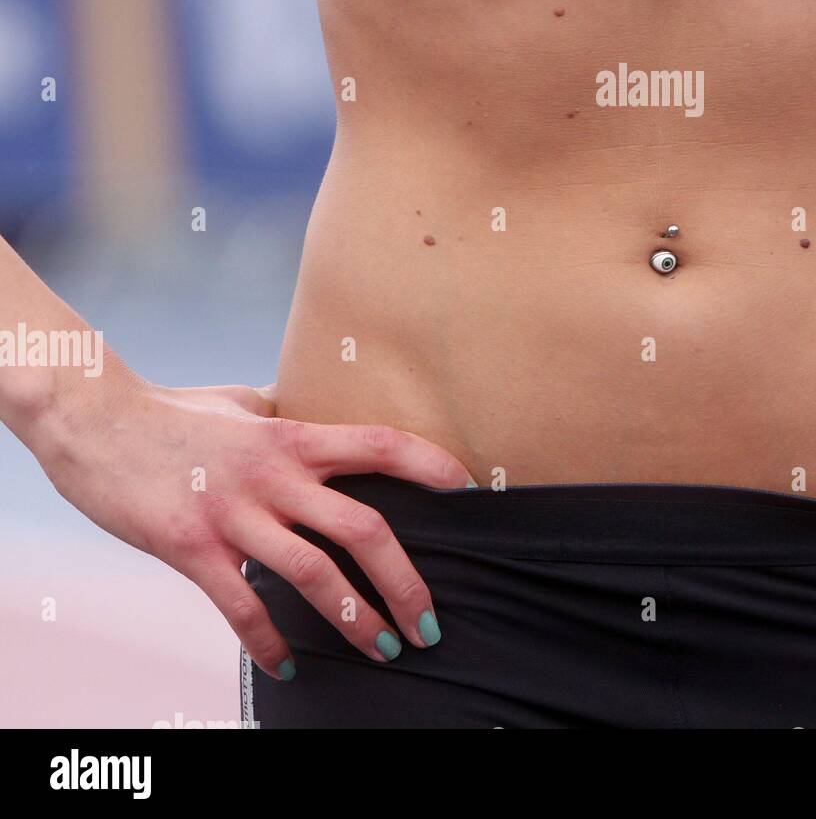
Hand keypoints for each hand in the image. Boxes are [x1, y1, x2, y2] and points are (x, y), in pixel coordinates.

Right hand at [30, 377, 473, 680]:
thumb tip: (310, 407)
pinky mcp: (192, 548)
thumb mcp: (243, 403)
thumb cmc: (175, 410)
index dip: (432, 467)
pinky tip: (290, 663)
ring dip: (355, 620)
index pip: (382, 445)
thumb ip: (284, 413)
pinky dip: (270, 640)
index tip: (470, 492)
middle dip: (405, 583)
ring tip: (384, 650)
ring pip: (313, 575)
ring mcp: (235, 514)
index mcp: (294, 437)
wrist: (95, 422)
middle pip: (364, 529)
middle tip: (431, 623)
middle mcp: (276, 476)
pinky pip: (241, 605)